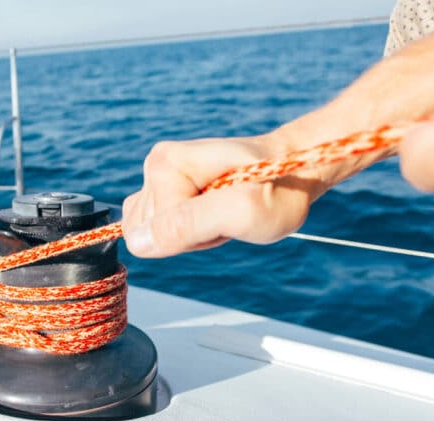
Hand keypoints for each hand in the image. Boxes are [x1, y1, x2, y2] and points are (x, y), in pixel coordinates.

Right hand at [121, 134, 328, 257]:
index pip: (151, 230)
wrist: (295, 170)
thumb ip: (188, 225)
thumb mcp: (241, 214)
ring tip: (222, 213)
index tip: (227, 216)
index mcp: (166, 165)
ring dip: (189, 233)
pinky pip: (157, 226)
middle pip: (146, 230)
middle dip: (189, 234)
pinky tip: (212, 214)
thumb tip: (139, 242)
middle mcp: (156, 164)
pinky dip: (185, 229)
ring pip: (150, 230)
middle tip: (227, 216)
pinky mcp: (164, 187)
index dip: (192, 236)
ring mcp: (158, 175)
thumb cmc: (276, 192)